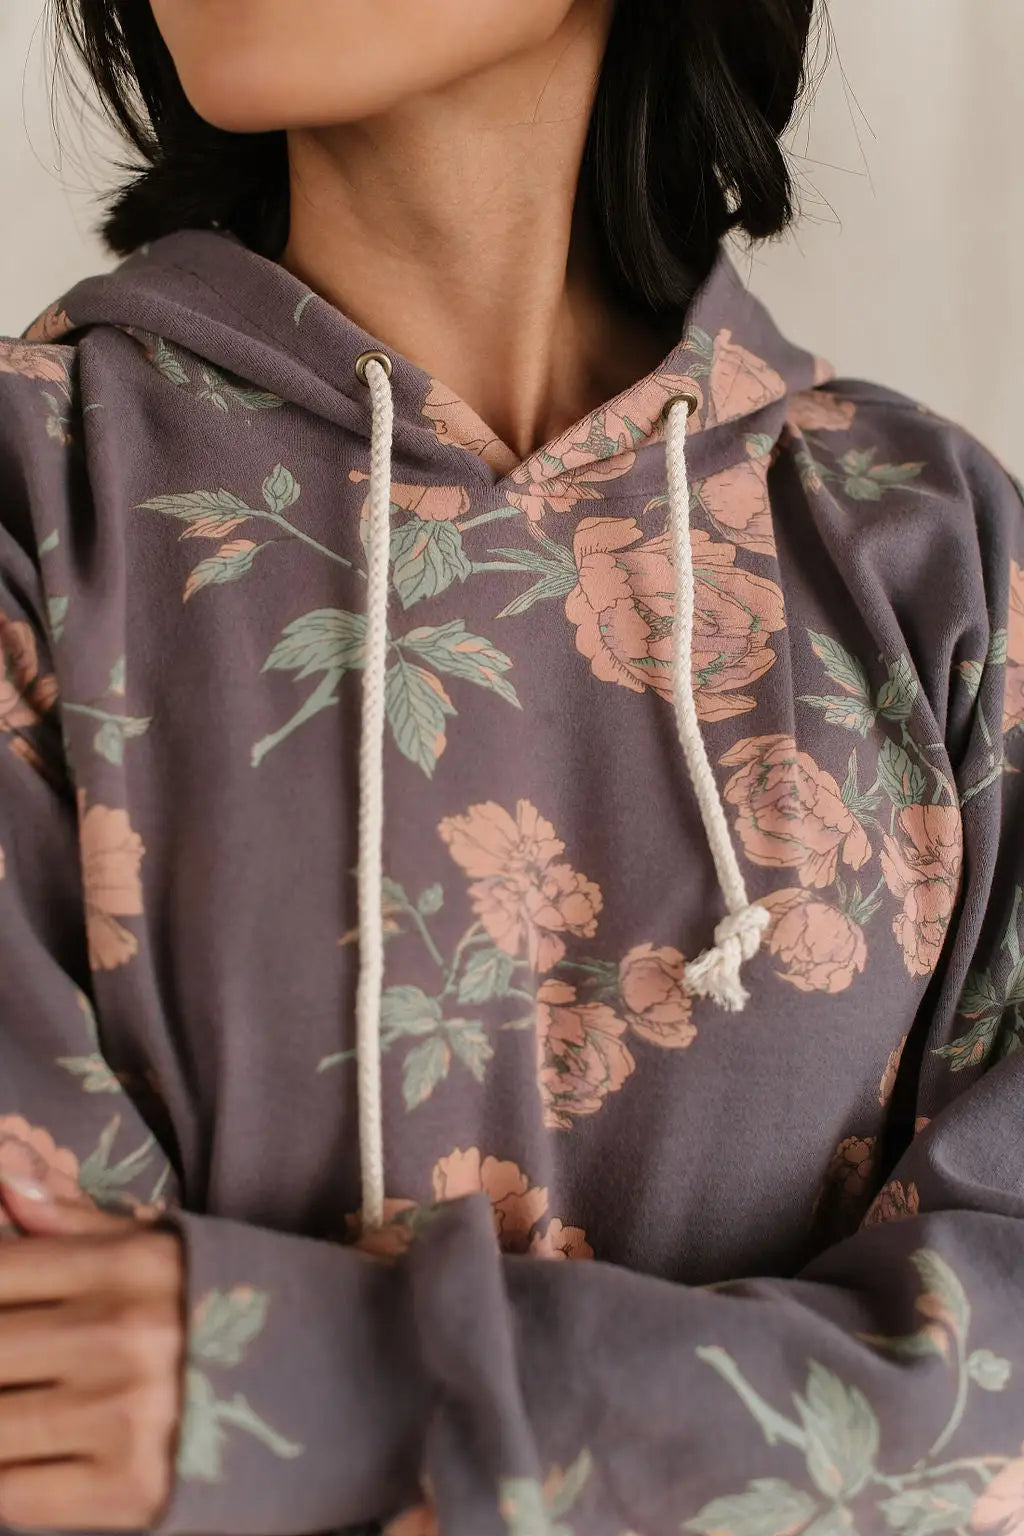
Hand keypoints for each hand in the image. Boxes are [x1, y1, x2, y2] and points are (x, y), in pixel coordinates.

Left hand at [0, 1173, 185, 1530]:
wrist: (313, 1387)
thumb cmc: (213, 1306)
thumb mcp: (158, 1248)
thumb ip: (73, 1224)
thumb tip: (4, 1186)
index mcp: (130, 1265)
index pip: (0, 1271)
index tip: (2, 1308)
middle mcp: (124, 1335)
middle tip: (13, 1364)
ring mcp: (124, 1416)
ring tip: (22, 1397)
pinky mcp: (127, 1493)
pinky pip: (13, 1495)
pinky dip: (7, 1476)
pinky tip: (27, 1453)